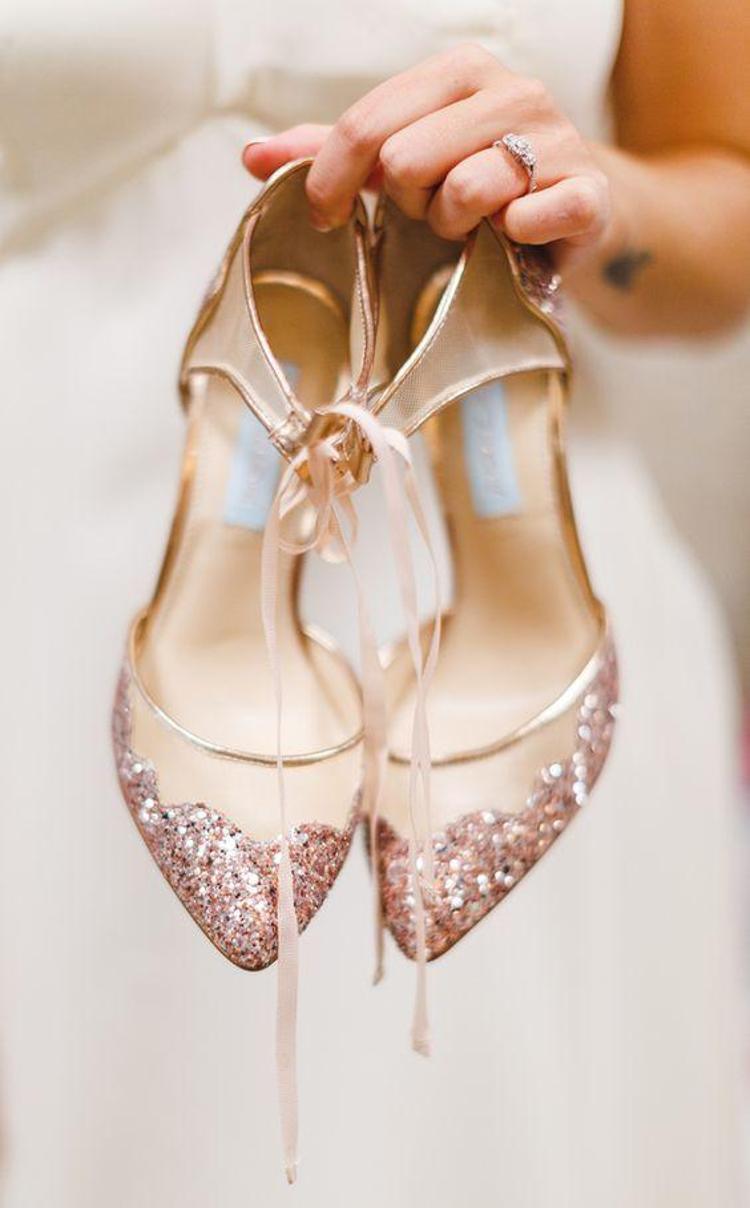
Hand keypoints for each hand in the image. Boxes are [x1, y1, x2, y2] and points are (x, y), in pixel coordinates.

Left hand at [243, 44, 613, 268]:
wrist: (581, 212)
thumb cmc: (483, 181)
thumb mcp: (407, 158)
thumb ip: (335, 154)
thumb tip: (251, 155)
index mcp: (459, 72)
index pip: (366, 125)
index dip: (330, 181)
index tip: (327, 216)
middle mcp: (511, 91)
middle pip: (405, 161)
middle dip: (406, 205)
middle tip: (430, 214)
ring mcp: (556, 139)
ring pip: (462, 190)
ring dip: (454, 227)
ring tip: (473, 227)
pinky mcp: (588, 191)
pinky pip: (528, 217)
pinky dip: (511, 239)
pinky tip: (516, 237)